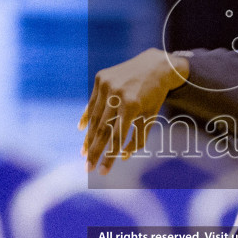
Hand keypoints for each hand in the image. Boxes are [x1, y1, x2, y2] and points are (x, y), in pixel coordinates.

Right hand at [78, 48, 188, 172]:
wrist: (155, 65)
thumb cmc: (154, 97)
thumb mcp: (150, 118)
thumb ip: (137, 139)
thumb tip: (121, 157)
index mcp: (132, 105)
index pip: (116, 137)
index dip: (109, 156)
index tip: (103, 172)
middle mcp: (117, 94)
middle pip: (102, 129)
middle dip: (94, 151)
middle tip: (88, 168)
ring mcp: (107, 84)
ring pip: (94, 117)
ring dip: (88, 138)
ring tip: (84, 154)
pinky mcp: (100, 77)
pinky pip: (92, 102)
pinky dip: (87, 116)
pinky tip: (82, 130)